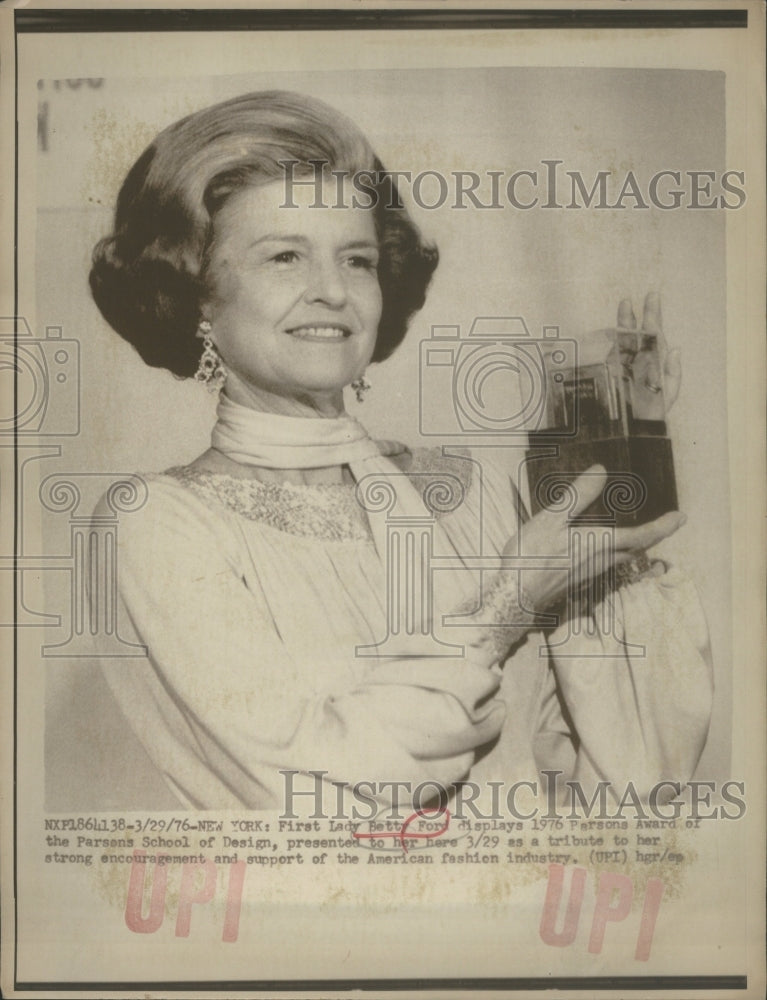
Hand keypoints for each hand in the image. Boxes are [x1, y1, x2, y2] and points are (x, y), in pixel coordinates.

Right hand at [506, 465, 685, 613]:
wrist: (515, 595)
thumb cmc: (531, 557)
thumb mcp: (551, 520)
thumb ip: (577, 496)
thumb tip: (600, 472)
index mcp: (598, 544)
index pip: (640, 535)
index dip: (663, 526)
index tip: (681, 518)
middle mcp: (601, 561)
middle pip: (637, 549)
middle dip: (655, 536)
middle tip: (670, 524)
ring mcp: (591, 573)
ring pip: (624, 557)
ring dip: (638, 545)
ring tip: (643, 532)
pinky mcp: (580, 579)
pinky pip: (608, 563)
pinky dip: (618, 552)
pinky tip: (607, 547)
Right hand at [618, 292, 681, 415]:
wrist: (633, 429)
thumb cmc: (653, 412)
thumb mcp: (668, 394)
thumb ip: (672, 373)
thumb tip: (675, 349)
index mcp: (655, 361)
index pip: (655, 335)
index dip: (653, 316)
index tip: (652, 298)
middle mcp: (639, 359)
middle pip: (639, 333)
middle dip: (640, 315)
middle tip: (640, 296)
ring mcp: (623, 364)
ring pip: (624, 339)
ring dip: (625, 323)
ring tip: (625, 305)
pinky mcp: (610, 372)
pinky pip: (611, 354)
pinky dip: (610, 342)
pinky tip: (610, 330)